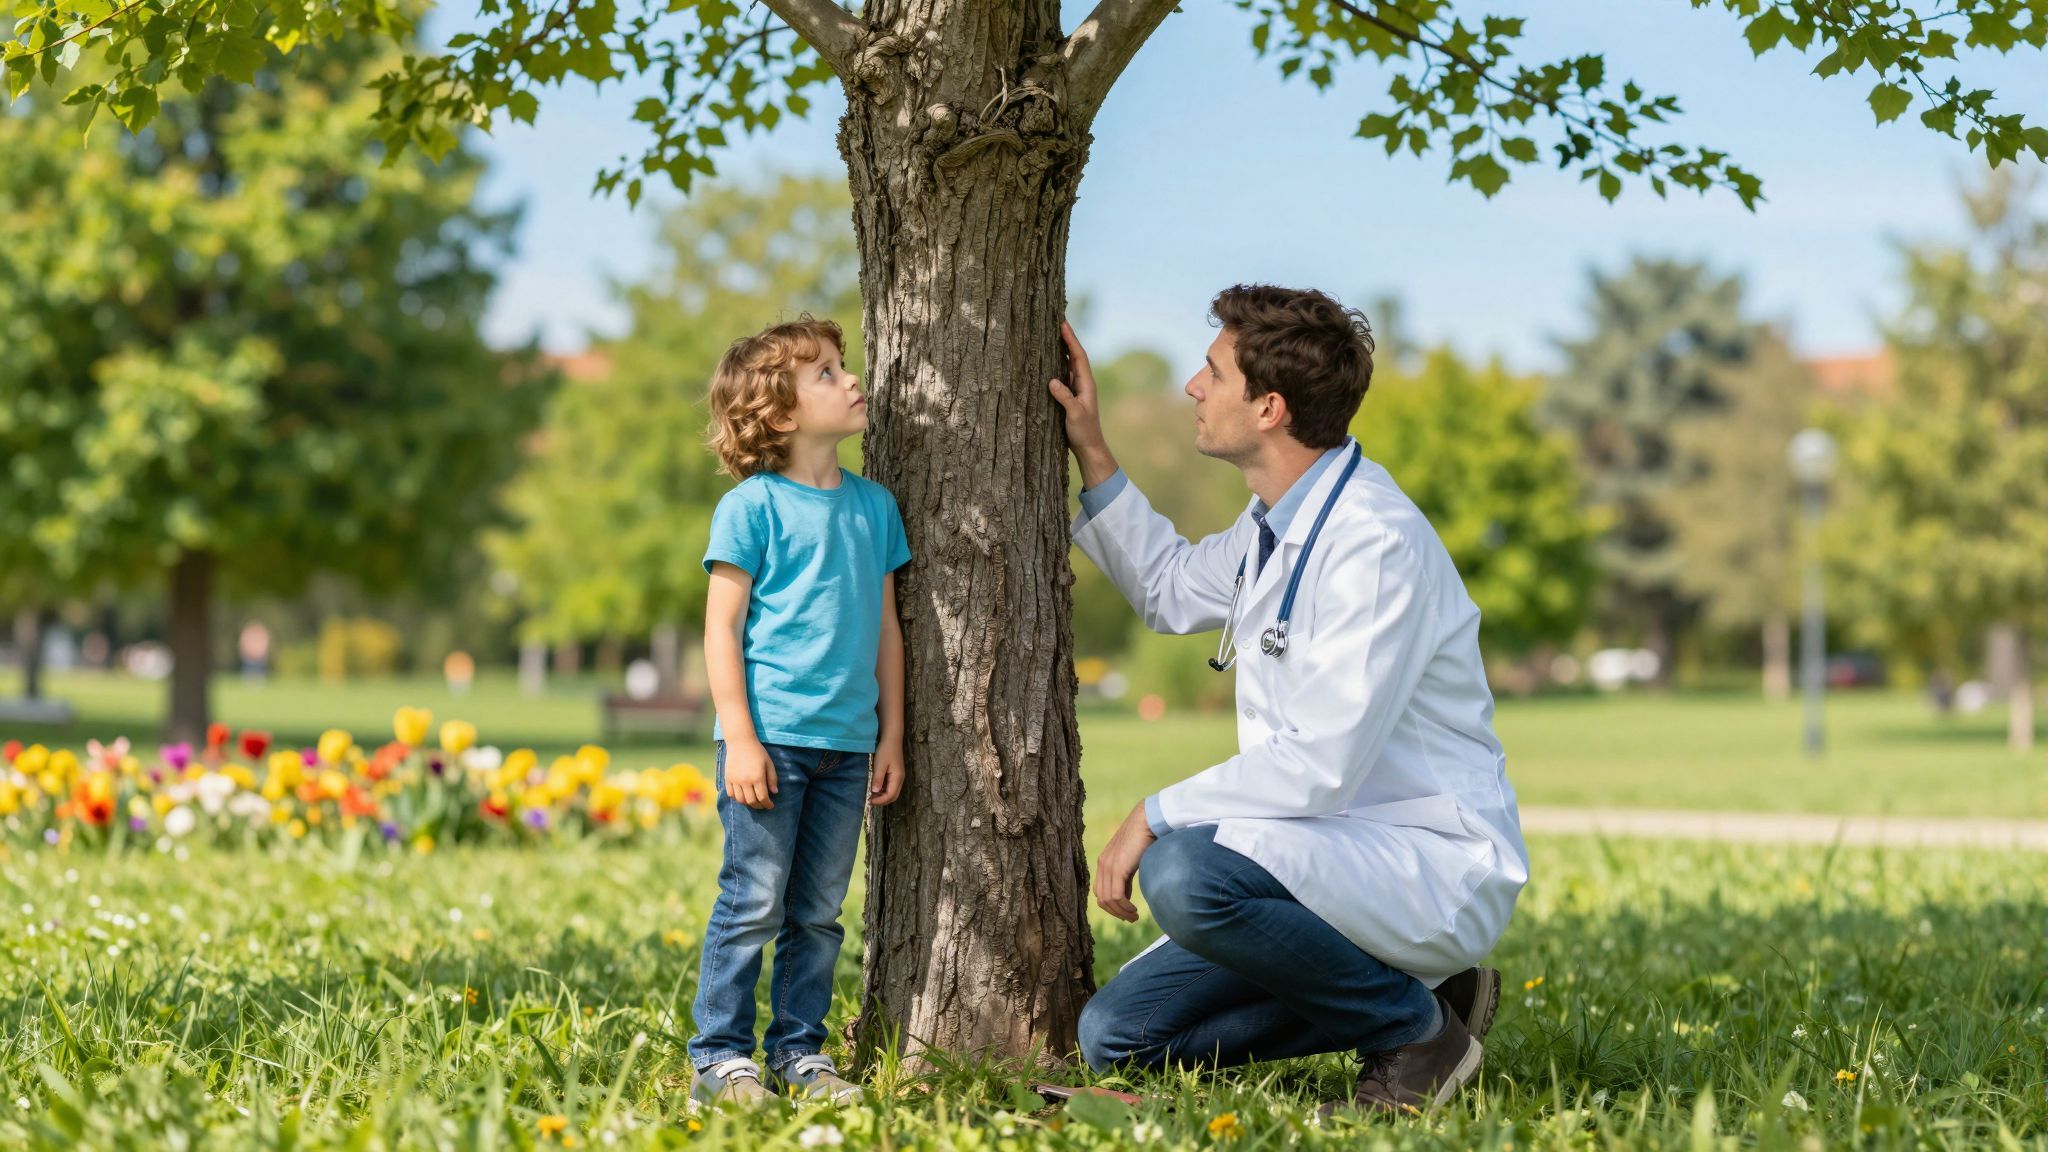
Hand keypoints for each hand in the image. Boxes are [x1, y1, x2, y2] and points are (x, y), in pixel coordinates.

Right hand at [724, 739, 776, 809]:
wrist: (740, 742)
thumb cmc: (758, 752)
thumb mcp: (769, 764)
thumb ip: (772, 779)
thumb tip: (774, 793)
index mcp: (757, 777)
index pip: (763, 798)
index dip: (767, 804)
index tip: (770, 806)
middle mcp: (745, 781)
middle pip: (751, 801)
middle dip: (759, 806)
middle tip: (763, 805)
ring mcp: (735, 780)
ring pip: (740, 800)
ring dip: (748, 803)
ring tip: (753, 801)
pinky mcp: (727, 778)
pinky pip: (731, 794)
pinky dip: (737, 798)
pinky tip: (742, 796)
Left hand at [869, 738, 904, 805]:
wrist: (892, 739)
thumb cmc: (886, 750)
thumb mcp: (880, 764)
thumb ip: (878, 778)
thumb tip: (874, 792)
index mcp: (897, 778)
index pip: (890, 795)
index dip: (880, 801)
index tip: (869, 801)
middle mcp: (900, 779)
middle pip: (893, 796)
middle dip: (882, 801)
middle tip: (870, 801)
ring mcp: (898, 777)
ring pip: (892, 792)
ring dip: (882, 796)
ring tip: (871, 795)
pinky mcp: (895, 774)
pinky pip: (890, 787)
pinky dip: (883, 790)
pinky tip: (875, 788)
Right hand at [1048, 321, 1115, 481]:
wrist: (1089, 447)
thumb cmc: (1084, 432)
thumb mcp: (1074, 415)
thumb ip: (1064, 398)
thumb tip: (1052, 381)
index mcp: (1087, 384)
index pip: (1078, 356)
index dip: (1071, 340)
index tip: (1063, 324)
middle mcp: (1083, 383)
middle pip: (1075, 356)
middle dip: (1067, 339)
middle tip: (1058, 322)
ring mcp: (1077, 389)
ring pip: (1069, 364)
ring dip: (1063, 349)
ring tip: (1053, 335)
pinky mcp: (1070, 396)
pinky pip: (1064, 374)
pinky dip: (1058, 363)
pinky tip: (1050, 360)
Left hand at [1093, 803, 1157, 922]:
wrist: (1148, 820)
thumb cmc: (1145, 837)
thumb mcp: (1132, 860)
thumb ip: (1126, 876)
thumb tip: (1127, 895)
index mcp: (1104, 862)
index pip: (1100, 892)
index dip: (1111, 906)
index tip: (1126, 912)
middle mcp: (1102, 864)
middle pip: (1101, 898)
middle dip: (1116, 912)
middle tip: (1131, 919)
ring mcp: (1108, 866)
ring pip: (1108, 900)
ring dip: (1122, 912)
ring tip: (1134, 916)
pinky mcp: (1117, 868)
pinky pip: (1116, 896)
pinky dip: (1124, 907)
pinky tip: (1134, 910)